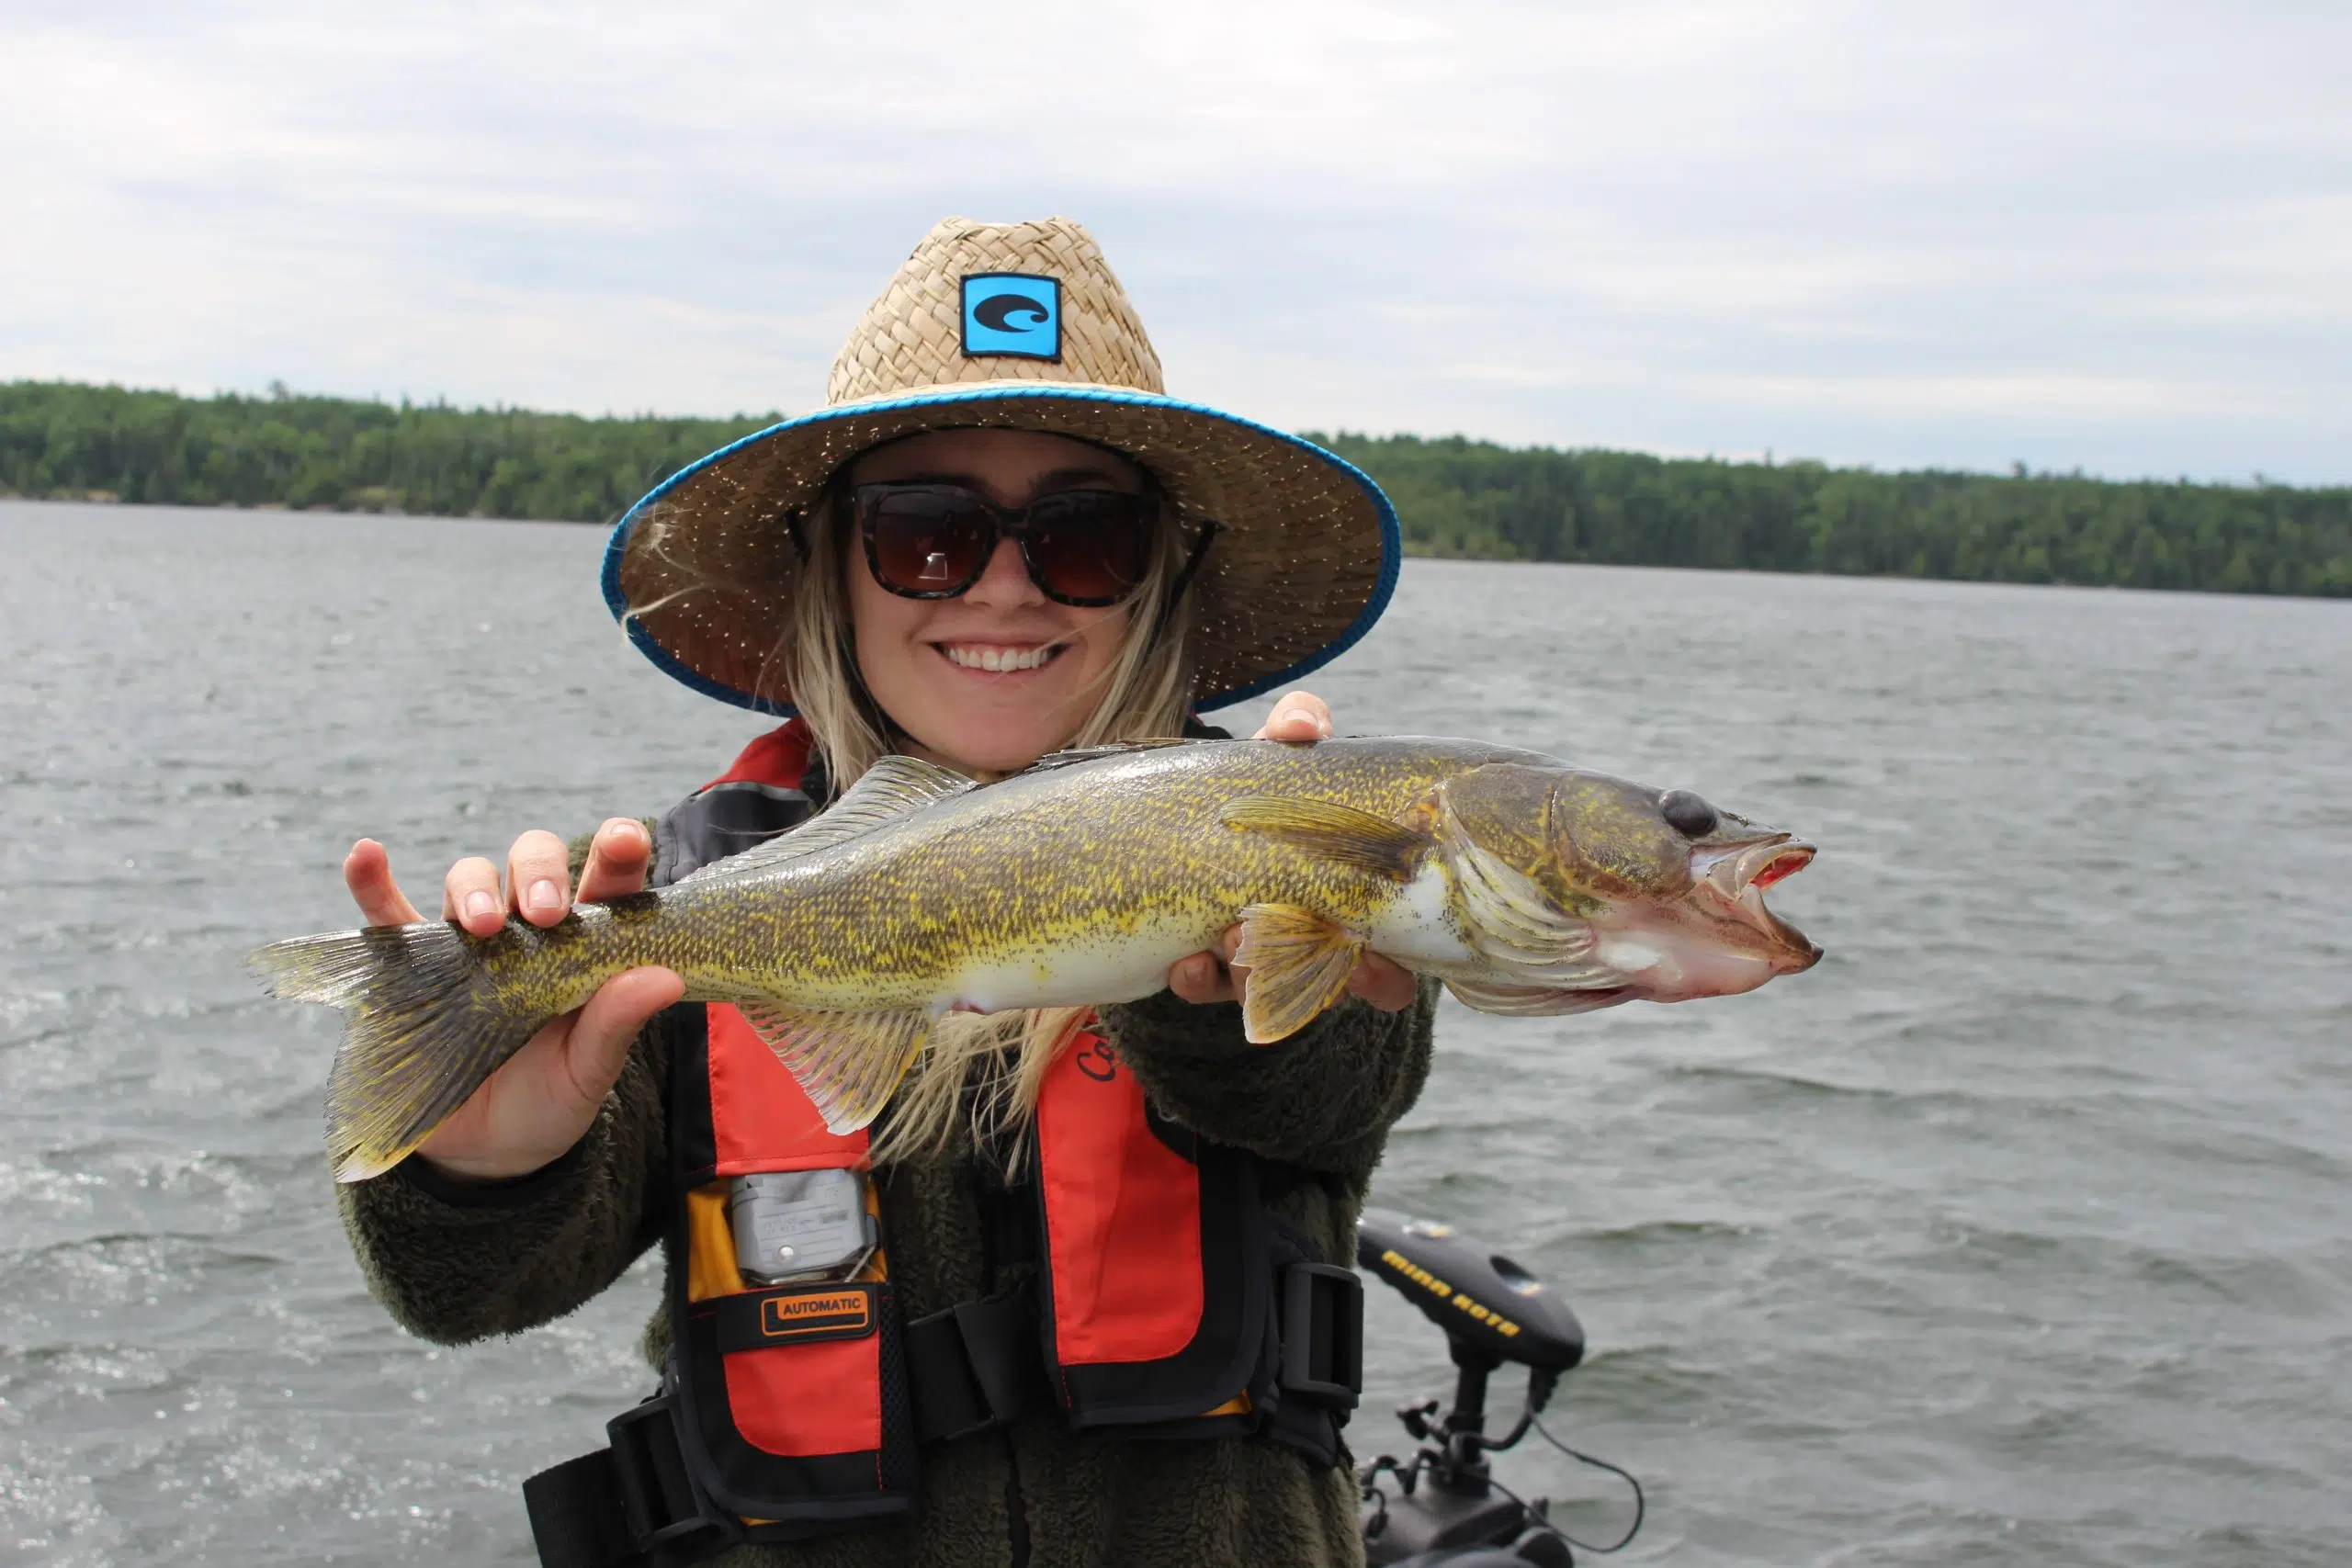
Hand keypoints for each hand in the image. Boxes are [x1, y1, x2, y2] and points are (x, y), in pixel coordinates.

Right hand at [341, 820, 683, 1181]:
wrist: (486, 1151)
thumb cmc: (550, 1101)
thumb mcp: (588, 1074)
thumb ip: (618, 1025)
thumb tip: (666, 978)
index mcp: (586, 946)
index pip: (608, 883)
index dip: (618, 851)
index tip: (623, 841)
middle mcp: (529, 931)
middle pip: (533, 862)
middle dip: (539, 871)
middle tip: (546, 913)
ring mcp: (467, 944)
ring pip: (467, 878)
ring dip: (472, 886)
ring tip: (481, 925)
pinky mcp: (412, 969)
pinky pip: (387, 915)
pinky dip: (372, 883)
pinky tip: (365, 856)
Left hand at [1167, 690, 1415, 1024]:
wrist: (1185, 818)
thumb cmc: (1261, 785)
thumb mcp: (1284, 755)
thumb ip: (1300, 727)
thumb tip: (1301, 725)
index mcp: (1349, 904)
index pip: (1384, 968)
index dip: (1382, 980)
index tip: (1371, 968)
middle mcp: (1310, 942)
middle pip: (1326, 984)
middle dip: (1312, 970)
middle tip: (1300, 944)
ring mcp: (1258, 956)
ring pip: (1266, 985)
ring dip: (1253, 967)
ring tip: (1235, 939)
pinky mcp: (1208, 968)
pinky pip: (1206, 987)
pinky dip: (1199, 979)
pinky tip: (1187, 964)